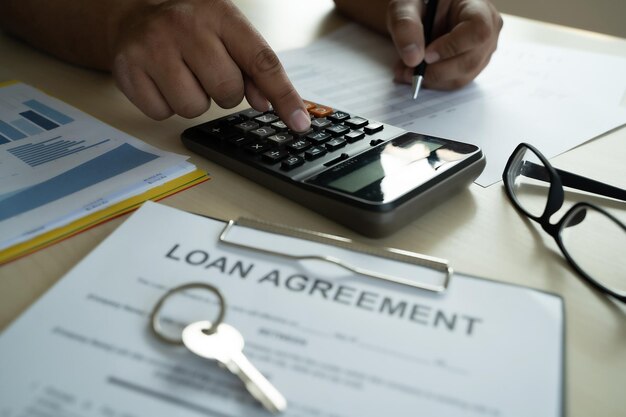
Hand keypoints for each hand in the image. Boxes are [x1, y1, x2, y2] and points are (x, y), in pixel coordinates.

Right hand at [110, 0, 310, 130]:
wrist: (133, 17)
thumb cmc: (191, 30)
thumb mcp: (228, 35)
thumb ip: (254, 69)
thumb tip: (267, 104)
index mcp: (220, 14)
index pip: (262, 62)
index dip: (284, 96)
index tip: (300, 124)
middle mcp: (185, 26)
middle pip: (227, 91)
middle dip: (225, 93)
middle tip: (209, 73)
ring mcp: (153, 47)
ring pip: (193, 108)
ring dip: (195, 100)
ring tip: (184, 75)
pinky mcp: (128, 70)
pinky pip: (163, 113)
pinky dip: (166, 105)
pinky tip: (162, 80)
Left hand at [387, 0, 502, 89]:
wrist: (419, 13)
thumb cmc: (418, 3)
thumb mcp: (405, 6)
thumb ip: (406, 25)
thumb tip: (413, 59)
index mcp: (478, 7)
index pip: (478, 31)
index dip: (453, 47)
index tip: (427, 54)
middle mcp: (488, 30)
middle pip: (470, 60)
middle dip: (436, 70)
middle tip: (408, 68)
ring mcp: (482, 51)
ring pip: (462, 77)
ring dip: (431, 79)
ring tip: (406, 70)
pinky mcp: (471, 66)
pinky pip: (454, 82)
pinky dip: (432, 82)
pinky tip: (415, 72)